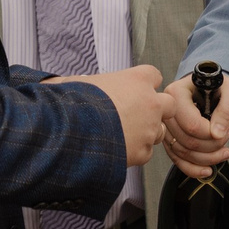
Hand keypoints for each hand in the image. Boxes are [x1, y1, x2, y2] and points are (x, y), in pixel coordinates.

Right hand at [52, 65, 176, 166]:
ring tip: (125, 134)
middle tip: (137, 114)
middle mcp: (150, 103)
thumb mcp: (76, 82)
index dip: (145, 83)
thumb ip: (82, 81)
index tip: (134, 89)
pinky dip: (136, 152)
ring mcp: (150, 129)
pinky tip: (118, 148)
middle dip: (157, 109)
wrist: (72, 133)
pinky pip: (146, 151)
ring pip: (160, 130)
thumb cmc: (74, 103)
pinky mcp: (143, 152)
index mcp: (137, 79)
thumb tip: (60, 81)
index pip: (154, 75)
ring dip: (148, 132)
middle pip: (169, 104)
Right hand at [160, 71, 228, 175]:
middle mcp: (165, 111)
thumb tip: (218, 134)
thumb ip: (226, 109)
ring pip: (182, 153)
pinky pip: (177, 159)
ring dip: (206, 159)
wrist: (206, 86)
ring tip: (224, 153)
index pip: (192, 125)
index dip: (212, 134)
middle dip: (212, 147)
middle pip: (187, 141)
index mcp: (175, 94)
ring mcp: (165, 126)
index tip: (227, 130)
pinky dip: (192, 168)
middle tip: (227, 138)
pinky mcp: (168, 139)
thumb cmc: (217, 85)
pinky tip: (207, 171)